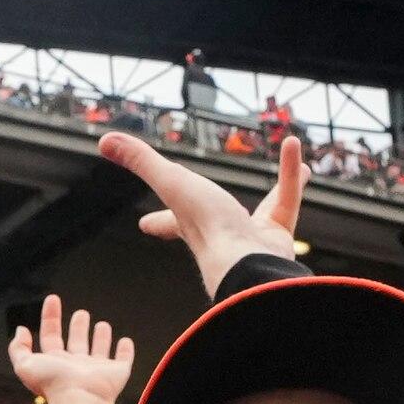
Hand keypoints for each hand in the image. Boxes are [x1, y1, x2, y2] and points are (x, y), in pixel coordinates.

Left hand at [6, 295, 136, 403]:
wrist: (80, 400)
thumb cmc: (53, 385)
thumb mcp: (24, 365)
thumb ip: (18, 348)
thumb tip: (21, 331)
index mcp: (55, 363)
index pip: (51, 335)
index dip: (50, 317)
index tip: (53, 300)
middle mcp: (76, 366)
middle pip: (76, 342)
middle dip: (78, 327)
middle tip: (81, 313)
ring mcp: (96, 369)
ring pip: (99, 350)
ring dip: (100, 337)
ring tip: (102, 324)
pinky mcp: (116, 372)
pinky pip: (123, 360)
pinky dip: (126, 351)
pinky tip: (125, 341)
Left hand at [103, 126, 302, 294]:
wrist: (249, 263)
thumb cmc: (208, 227)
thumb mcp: (171, 183)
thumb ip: (142, 161)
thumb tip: (105, 140)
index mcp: (189, 225)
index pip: (166, 222)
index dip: (156, 222)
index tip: (145, 224)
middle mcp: (218, 234)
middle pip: (217, 221)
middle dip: (217, 212)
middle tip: (216, 207)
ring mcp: (250, 238)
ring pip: (268, 210)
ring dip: (282, 185)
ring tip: (298, 169)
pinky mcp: (278, 236)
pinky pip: (287, 200)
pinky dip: (293, 173)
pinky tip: (295, 147)